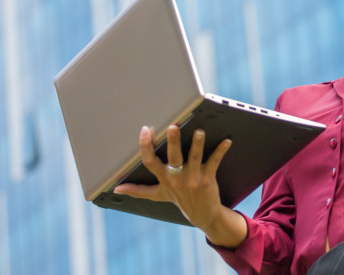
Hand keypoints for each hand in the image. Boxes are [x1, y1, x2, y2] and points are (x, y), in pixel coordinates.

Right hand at [114, 125, 232, 232]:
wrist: (203, 215)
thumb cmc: (180, 200)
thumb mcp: (158, 195)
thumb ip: (138, 191)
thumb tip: (117, 188)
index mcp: (164, 179)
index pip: (150, 162)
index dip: (146, 146)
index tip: (146, 130)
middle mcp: (177, 178)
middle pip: (173, 158)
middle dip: (172, 142)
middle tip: (172, 127)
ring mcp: (193, 178)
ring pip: (195, 158)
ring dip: (197, 144)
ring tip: (199, 132)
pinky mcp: (208, 178)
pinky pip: (214, 162)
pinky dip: (221, 151)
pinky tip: (227, 141)